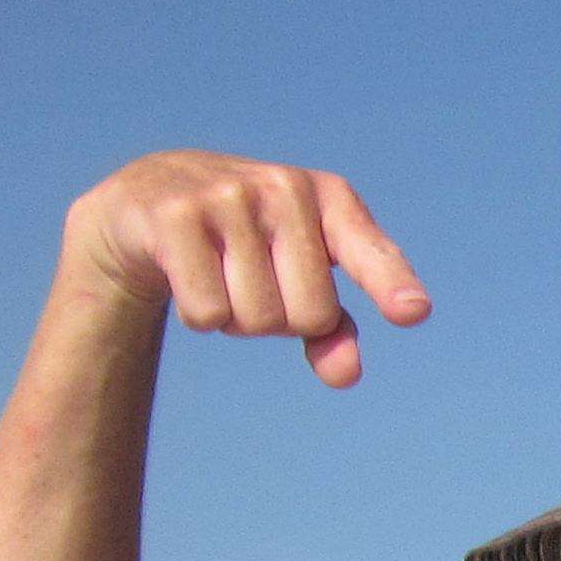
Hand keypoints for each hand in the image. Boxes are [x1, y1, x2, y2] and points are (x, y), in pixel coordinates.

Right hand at [61, 151, 429, 387]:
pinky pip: (209, 313)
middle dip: (281, 320)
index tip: (413, 313)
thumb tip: (346, 373)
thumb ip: (333, 329)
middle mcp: (285, 187)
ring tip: (218, 273)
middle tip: (253, 282)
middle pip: (310, 314)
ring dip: (236, 319)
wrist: (147, 203)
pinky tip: (186, 274)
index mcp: (330, 199)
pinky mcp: (175, 215)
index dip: (390, 283)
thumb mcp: (297, 280)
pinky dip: (201, 317)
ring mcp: (229, 195)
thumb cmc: (246, 248)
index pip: (369, 251)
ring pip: (256, 318)